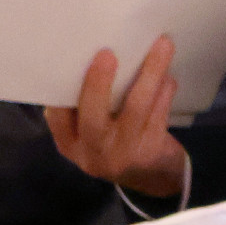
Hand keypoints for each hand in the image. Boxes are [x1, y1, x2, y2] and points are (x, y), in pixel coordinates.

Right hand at [45, 36, 185, 199]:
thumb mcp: (92, 134)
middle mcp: (93, 152)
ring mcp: (124, 154)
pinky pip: (159, 113)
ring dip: (150, 74)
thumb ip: (86, 108)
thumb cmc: (116, 142)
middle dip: (98, 84)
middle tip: (107, 53)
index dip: (61, 93)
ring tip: (162, 45)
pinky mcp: (152, 151)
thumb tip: (93, 56)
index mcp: (71, 143)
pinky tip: (168, 73)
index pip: (57, 118)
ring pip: (136, 109)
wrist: (153, 178)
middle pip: (92, 118)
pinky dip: (164, 90)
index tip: (69, 62)